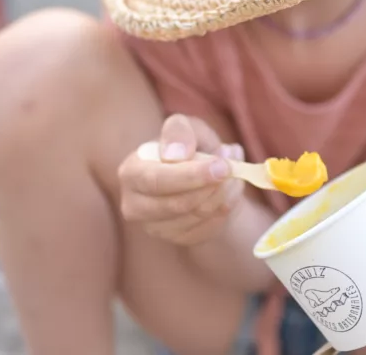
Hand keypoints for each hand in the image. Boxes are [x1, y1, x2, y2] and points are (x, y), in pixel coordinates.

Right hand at [117, 114, 245, 245]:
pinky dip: (225, 207)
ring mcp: (154, 226)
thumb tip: (176, 154)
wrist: (204, 175)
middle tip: (233, 169)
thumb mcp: (186, 127)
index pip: (157, 180)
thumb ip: (179, 131)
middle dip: (211, 187)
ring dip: (223, 193)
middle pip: (176, 204)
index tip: (222, 166)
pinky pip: (207, 228)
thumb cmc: (189, 146)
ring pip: (197, 215)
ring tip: (234, 173)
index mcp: (131, 172)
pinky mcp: (176, 239)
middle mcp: (135, 204)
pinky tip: (228, 190)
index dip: (191, 175)